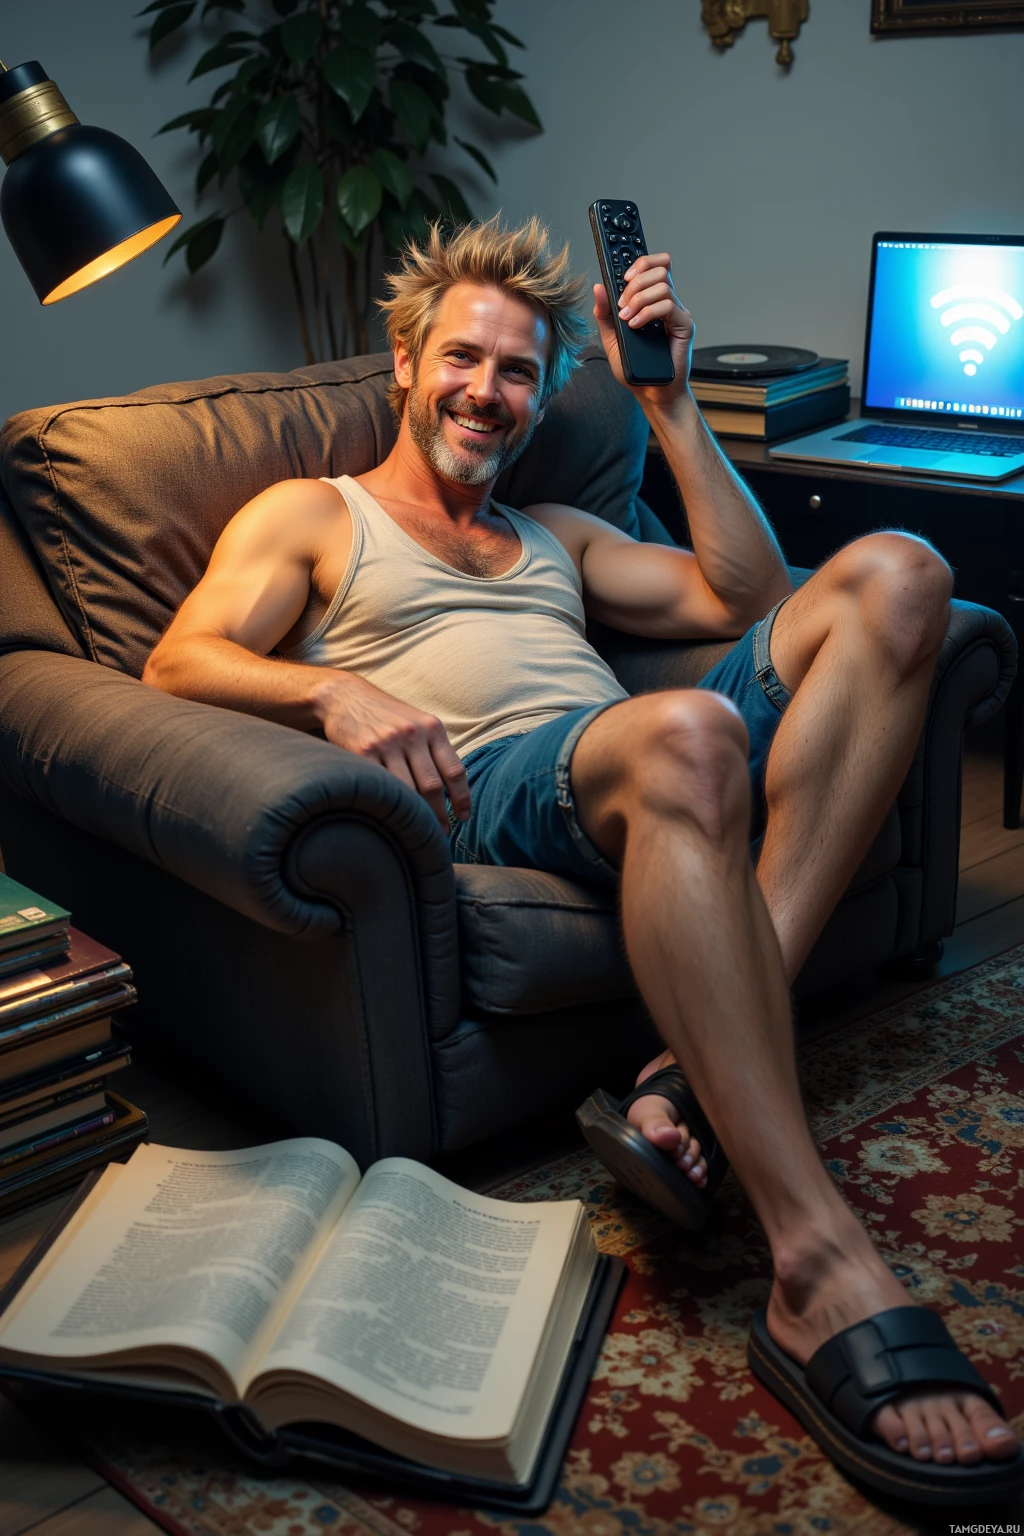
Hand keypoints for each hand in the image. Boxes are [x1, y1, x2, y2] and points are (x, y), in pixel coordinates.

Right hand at [317, 673, 468, 830]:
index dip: (462, 799)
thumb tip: (453, 789)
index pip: (455, 770)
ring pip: (408, 790)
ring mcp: (387, 743)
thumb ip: (434, 749)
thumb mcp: (417, 722)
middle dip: (439, 815)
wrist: (345, 696)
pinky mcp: (362, 752)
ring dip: (416, 816)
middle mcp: (412, 734)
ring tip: (419, 832)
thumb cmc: (386, 715)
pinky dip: (390, 805)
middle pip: (433, 786)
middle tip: (440, 834)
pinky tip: (393, 818)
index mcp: (432, 728)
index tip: (463, 818)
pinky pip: (381, 786)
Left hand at [592, 252, 694, 403]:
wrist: (652, 393)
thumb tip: (599, 288)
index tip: (622, 276)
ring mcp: (677, 314)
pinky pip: (669, 306)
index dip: (640, 263)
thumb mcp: (611, 339)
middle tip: (622, 303)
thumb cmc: (635, 368)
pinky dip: (648, 313)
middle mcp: (667, 303)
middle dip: (636, 282)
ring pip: (663, 285)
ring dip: (639, 299)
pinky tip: (636, 326)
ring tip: (627, 318)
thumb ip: (605, 314)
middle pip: (660, 269)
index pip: (653, 267)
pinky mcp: (684, 326)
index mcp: (652, 301)